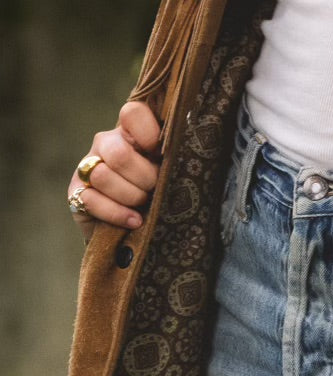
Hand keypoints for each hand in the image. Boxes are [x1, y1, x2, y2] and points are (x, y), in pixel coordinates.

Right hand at [67, 101, 160, 242]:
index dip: (149, 134)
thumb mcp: (170, 174)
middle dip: (144, 178)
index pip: (133, 113)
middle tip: (154, 189)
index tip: (160, 153)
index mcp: (132, 133)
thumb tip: (182, 143)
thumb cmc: (160, 197)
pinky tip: (134, 221)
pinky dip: (118, 215)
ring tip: (144, 206)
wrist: (138, 231)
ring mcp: (88, 166)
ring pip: (103, 176)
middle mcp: (107, 144)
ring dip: (131, 197)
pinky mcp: (76, 191)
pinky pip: (92, 200)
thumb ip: (172, 156)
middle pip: (119, 154)